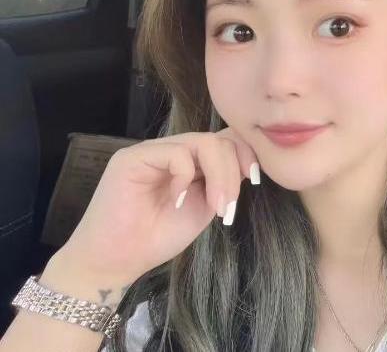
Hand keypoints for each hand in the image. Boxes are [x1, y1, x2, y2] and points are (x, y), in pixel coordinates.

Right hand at [58, 128, 260, 283]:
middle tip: (226, 207)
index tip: (254, 180)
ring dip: (219, 176)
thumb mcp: (204, 206)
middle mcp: (172, 150)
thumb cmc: (158, 237)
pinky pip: (177, 153)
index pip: (225, 140)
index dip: (245, 154)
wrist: (117, 261)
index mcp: (190, 160)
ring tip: (215, 206)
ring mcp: (152, 151)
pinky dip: (186, 176)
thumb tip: (249, 165)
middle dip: (233, 172)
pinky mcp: (133, 157)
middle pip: (219, 139)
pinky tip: (178, 200)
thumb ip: (223, 183)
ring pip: (203, 142)